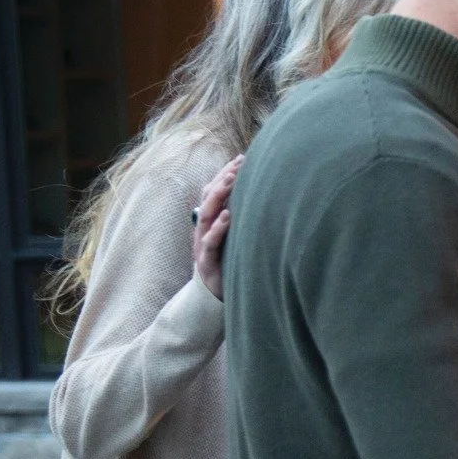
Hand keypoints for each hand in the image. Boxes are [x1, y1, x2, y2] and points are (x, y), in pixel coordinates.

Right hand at [192, 155, 240, 298]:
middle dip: (223, 180)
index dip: (225, 174)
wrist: (211, 299)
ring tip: (230, 181)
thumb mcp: (232, 242)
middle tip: (238, 164)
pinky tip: (228, 217)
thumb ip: (237, 222)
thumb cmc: (226, 267)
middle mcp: (203, 231)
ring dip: (218, 198)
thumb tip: (255, 201)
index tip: (241, 158)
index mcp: (209, 224)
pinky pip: (210, 242)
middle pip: (209, 199)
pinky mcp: (206, 263)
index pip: (213, 193)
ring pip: (206, 216)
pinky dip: (218, 228)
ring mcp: (202, 246)